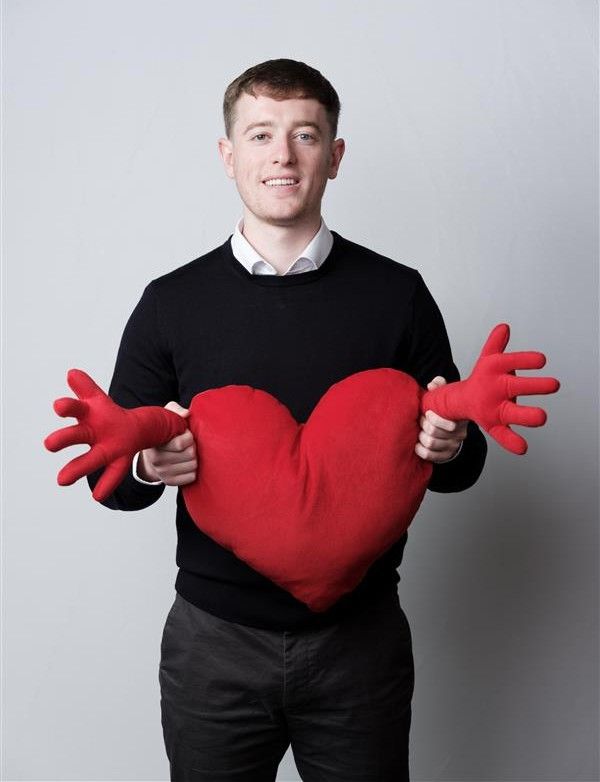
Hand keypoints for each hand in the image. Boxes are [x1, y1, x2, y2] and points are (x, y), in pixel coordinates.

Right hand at [44, 368, 187, 500]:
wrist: (130, 429)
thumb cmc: (107, 415)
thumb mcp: (98, 399)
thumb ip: (86, 387)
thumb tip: (72, 373)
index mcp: (88, 415)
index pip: (76, 409)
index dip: (68, 408)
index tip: (58, 406)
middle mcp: (91, 434)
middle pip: (77, 436)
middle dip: (64, 439)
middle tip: (50, 444)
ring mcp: (104, 449)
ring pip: (91, 459)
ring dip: (76, 469)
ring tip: (61, 481)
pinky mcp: (119, 460)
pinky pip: (113, 473)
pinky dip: (105, 485)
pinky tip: (97, 496)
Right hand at [137, 401, 197, 485]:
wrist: (151, 455)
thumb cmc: (162, 434)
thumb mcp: (165, 417)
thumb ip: (175, 410)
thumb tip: (186, 414)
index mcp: (156, 443)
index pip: (181, 444)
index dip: (188, 436)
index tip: (184, 433)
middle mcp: (157, 460)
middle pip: (190, 454)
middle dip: (192, 447)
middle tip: (186, 444)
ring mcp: (162, 472)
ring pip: (193, 465)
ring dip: (193, 458)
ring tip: (185, 453)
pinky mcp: (169, 481)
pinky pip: (191, 477)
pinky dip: (192, 470)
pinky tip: (184, 463)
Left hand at [415, 376, 467, 462]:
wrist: (450, 427)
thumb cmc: (445, 410)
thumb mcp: (444, 396)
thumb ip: (439, 387)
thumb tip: (432, 384)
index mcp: (460, 420)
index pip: (450, 425)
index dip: (434, 418)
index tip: (427, 412)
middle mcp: (459, 435)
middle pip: (435, 433)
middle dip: (424, 425)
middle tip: (420, 420)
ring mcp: (452, 446)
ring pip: (431, 444)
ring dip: (421, 436)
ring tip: (419, 431)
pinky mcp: (445, 456)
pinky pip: (429, 455)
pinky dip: (421, 449)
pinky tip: (418, 444)